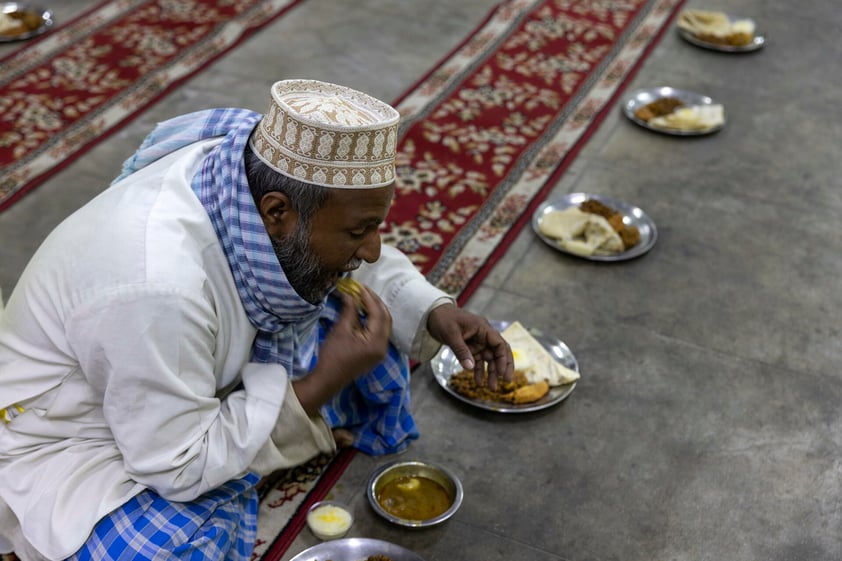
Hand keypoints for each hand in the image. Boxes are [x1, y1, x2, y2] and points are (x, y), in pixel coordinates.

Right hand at [293, 285, 391, 414]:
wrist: (328, 379)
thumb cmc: (333, 355)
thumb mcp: (341, 329)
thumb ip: (350, 310)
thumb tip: (351, 295)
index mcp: (377, 341)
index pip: (378, 313)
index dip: (370, 298)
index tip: (360, 287)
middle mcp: (383, 346)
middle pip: (386, 318)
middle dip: (376, 302)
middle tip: (363, 291)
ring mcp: (380, 351)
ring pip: (384, 325)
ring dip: (375, 311)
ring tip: (363, 299)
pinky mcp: (374, 354)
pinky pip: (379, 332)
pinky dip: (373, 321)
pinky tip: (363, 313)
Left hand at [427, 304, 512, 389]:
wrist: (431, 314)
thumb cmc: (443, 319)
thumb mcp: (451, 335)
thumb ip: (461, 351)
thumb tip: (470, 367)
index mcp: (483, 328)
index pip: (499, 344)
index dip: (503, 359)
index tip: (502, 373)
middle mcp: (483, 335)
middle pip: (498, 352)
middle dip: (502, 367)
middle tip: (506, 382)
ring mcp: (477, 342)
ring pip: (489, 359)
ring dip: (491, 372)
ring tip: (491, 388)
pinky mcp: (470, 347)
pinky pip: (477, 361)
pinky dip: (478, 370)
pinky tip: (478, 381)